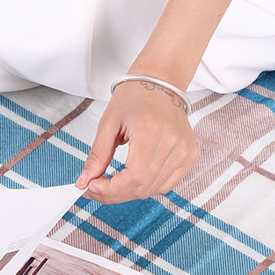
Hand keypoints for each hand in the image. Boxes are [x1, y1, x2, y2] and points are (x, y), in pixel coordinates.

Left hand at [76, 81, 198, 202]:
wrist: (160, 81)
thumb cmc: (134, 96)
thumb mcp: (109, 122)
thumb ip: (97, 155)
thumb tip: (84, 182)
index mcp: (151, 131)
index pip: (133, 177)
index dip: (110, 190)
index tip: (91, 187)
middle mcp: (173, 143)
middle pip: (143, 187)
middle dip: (115, 193)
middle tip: (94, 187)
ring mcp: (185, 150)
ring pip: (154, 189)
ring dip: (129, 191)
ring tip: (112, 180)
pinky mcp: (190, 155)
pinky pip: (166, 184)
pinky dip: (147, 185)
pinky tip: (134, 174)